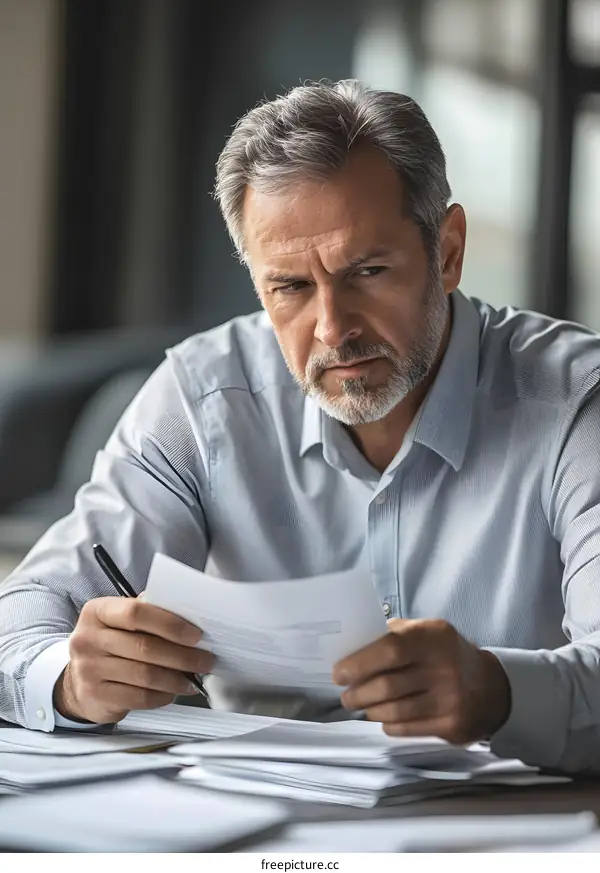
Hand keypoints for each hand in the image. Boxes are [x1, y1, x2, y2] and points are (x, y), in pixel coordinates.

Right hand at [54, 597, 213, 723]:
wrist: (76, 681)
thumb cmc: (109, 645)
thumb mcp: (119, 621)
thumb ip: (148, 614)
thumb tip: (189, 616)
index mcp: (98, 611)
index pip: (136, 612)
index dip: (170, 624)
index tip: (196, 635)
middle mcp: (88, 639)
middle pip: (144, 647)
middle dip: (183, 656)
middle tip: (205, 660)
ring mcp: (89, 669)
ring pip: (145, 675)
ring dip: (176, 679)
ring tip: (192, 679)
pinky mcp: (95, 696)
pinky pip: (138, 697)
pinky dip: (162, 696)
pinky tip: (173, 692)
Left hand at [333, 619, 510, 743]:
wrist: (491, 687)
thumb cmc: (446, 655)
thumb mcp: (427, 632)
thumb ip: (395, 633)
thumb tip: (353, 645)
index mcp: (434, 636)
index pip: (390, 649)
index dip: (360, 663)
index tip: (340, 673)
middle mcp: (445, 667)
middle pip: (387, 685)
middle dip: (358, 693)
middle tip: (346, 695)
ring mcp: (450, 699)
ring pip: (394, 711)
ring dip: (369, 710)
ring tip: (361, 706)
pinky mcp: (451, 726)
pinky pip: (406, 728)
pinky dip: (388, 724)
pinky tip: (384, 717)